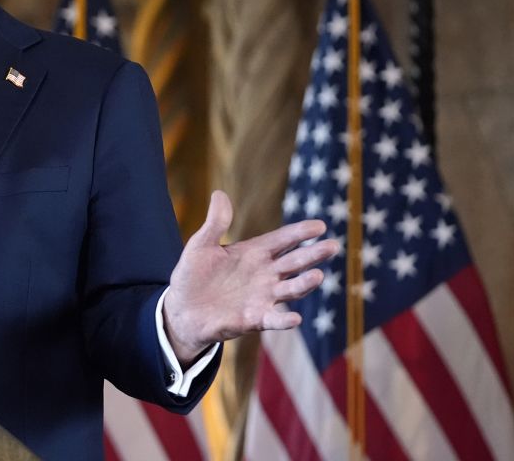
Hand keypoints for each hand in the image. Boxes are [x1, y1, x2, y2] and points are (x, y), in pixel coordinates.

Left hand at [163, 191, 339, 364]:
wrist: (181, 309)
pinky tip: (295, 317)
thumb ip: (215, 223)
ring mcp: (262, 297)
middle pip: (294, 262)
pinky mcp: (253, 319)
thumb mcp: (201, 245)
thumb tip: (219, 193)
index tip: (320, 225)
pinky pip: (274, 319)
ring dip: (304, 284)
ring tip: (318, 275)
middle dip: (313, 254)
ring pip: (290, 289)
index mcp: (254, 253)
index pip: (282, 240)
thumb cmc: (193, 275)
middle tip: (332, 245)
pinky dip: (285, 319)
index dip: (300, 232)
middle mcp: (264, 275)